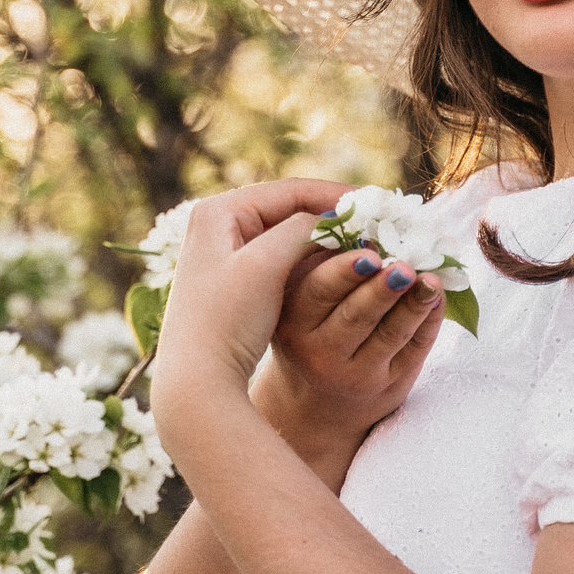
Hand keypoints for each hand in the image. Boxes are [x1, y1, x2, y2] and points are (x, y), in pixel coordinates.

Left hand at [150, 177, 354, 422]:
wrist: (197, 383)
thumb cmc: (226, 319)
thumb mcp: (266, 264)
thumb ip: (303, 230)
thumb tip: (336, 217)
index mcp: (219, 212)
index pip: (289, 191)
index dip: (336, 196)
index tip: (376, 206)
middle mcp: (217, 226)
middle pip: (289, 211)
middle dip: (334, 218)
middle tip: (376, 226)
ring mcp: (224, 255)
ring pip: (288, 236)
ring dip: (326, 240)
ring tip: (365, 246)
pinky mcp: (234, 284)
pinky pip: (282, 261)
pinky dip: (311, 262)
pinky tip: (340, 269)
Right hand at [254, 238, 448, 471]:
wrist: (319, 399)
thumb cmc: (313, 330)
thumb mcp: (303, 299)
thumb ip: (327, 261)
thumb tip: (368, 220)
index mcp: (295, 320)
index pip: (320, 292)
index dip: (345, 272)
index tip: (370, 255)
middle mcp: (320, 351)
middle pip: (357, 315)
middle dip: (383, 289)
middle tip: (404, 266)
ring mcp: (356, 373)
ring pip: (391, 333)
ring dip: (414, 303)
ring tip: (431, 279)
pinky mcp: (388, 386)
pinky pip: (414, 349)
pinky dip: (430, 320)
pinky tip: (437, 296)